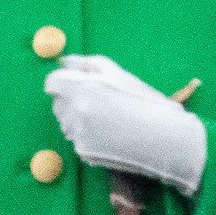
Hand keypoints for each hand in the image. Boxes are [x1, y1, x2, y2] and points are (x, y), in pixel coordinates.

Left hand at [44, 54, 207, 195]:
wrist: (163, 137)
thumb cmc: (142, 99)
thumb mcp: (115, 71)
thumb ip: (83, 63)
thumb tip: (62, 62)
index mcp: (79, 87)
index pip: (52, 83)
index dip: (64, 82)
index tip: (77, 84)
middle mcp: (72, 111)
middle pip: (58, 103)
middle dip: (72, 100)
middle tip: (100, 102)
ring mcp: (76, 134)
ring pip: (68, 122)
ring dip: (79, 118)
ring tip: (109, 119)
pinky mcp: (83, 152)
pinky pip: (78, 138)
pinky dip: (89, 135)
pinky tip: (112, 134)